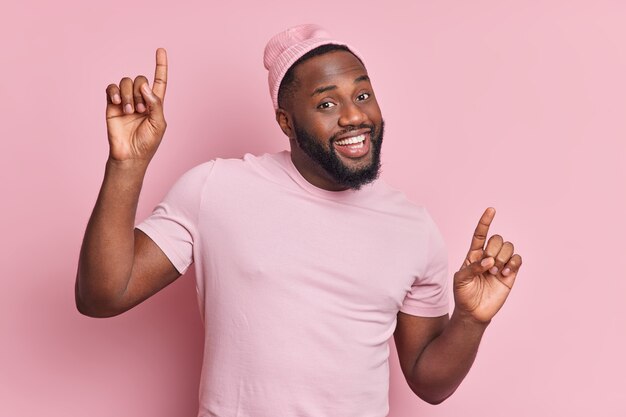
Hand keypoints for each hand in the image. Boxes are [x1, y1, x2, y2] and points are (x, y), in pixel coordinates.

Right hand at [105, 48, 167, 162]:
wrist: (130, 155)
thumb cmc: (147, 143)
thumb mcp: (159, 124)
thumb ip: (156, 104)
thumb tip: (145, 87)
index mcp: (155, 103)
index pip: (159, 80)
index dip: (161, 66)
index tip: (161, 50)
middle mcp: (140, 99)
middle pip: (140, 79)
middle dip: (140, 92)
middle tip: (140, 110)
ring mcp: (126, 101)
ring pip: (126, 82)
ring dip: (129, 95)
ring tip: (129, 111)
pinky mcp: (112, 104)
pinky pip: (112, 88)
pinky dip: (115, 92)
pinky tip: (118, 103)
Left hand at [453, 207, 522, 323]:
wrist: (473, 312)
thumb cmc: (463, 294)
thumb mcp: (460, 279)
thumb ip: (472, 268)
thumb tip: (489, 261)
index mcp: (473, 254)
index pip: (480, 234)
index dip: (485, 222)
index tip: (491, 210)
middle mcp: (488, 256)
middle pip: (497, 239)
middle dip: (493, 250)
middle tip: (488, 266)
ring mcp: (500, 264)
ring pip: (508, 247)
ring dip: (502, 258)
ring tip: (494, 273)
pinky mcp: (510, 274)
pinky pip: (517, 259)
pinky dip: (513, 263)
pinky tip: (505, 274)